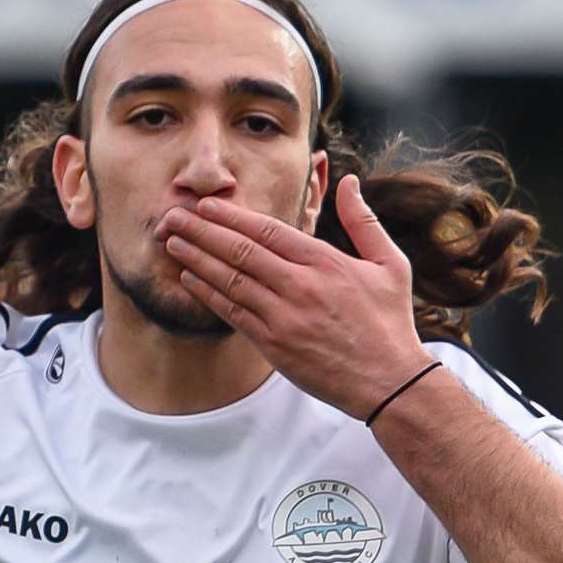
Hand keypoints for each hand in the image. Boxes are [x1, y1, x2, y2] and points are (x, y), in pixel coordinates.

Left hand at [157, 174, 435, 419]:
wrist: (389, 382)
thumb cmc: (390, 323)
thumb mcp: (390, 264)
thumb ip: (363, 221)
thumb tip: (350, 181)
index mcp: (325, 263)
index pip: (268, 231)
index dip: (231, 217)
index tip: (206, 205)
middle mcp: (300, 287)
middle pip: (240, 251)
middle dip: (201, 231)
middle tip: (172, 216)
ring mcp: (284, 318)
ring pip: (230, 281)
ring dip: (196, 259)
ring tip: (172, 242)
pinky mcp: (274, 346)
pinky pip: (233, 314)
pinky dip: (208, 294)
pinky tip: (190, 279)